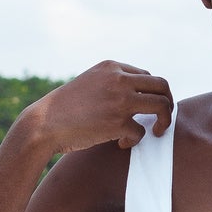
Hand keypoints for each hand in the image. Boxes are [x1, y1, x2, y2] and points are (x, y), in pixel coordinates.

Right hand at [19, 63, 173, 155]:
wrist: (43, 124)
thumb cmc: (65, 108)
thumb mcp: (90, 83)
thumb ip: (113, 83)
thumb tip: (141, 96)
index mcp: (112, 67)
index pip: (147, 76)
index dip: (152, 94)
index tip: (146, 108)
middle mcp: (119, 79)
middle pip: (162, 86)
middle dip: (167, 104)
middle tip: (161, 119)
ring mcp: (120, 100)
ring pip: (161, 106)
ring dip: (163, 121)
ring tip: (155, 131)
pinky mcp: (118, 122)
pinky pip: (141, 132)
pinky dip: (134, 140)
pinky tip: (120, 143)